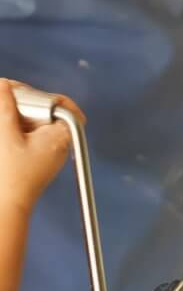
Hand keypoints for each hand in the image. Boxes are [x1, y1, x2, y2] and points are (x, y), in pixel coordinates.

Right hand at [0, 79, 82, 212]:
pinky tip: (4, 125)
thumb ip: (6, 106)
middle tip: (6, 93)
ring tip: (2, 102)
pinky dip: (16, 127)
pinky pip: (28, 135)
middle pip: (47, 112)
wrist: (7, 206)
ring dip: (17, 113)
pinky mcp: (34, 158)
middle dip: (26, 101)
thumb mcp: (7, 134)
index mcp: (60, 137)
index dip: (49, 97)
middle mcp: (58, 144)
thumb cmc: (12, 176)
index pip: (68, 109)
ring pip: (35, 123)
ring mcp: (46, 152)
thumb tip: (5, 85)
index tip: (28, 93)